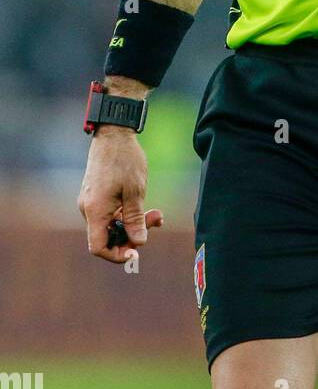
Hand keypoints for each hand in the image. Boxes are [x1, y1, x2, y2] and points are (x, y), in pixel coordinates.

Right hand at [78, 126, 163, 263]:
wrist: (113, 133)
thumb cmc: (124, 160)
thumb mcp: (135, 191)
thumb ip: (135, 219)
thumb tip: (138, 243)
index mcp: (95, 211)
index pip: (98, 247)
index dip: (116, 254)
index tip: (136, 251)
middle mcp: (88, 209)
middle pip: (108, 236)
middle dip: (133, 234)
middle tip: (157, 220)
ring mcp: (91, 202)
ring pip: (112, 224)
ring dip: (133, 222)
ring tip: (157, 213)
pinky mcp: (97, 195)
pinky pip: (110, 212)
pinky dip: (126, 212)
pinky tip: (144, 205)